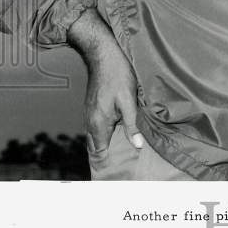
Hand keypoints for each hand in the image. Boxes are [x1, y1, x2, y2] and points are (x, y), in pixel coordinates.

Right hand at [68, 9, 142, 152]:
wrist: (104, 55)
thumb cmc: (118, 76)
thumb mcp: (129, 101)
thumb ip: (132, 125)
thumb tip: (137, 146)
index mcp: (98, 123)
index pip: (99, 152)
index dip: (107, 163)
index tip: (118, 172)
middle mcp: (90, 121)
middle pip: (95, 147)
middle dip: (106, 157)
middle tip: (122, 165)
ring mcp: (90, 113)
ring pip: (95, 137)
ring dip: (105, 145)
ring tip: (121, 153)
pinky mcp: (93, 106)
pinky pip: (96, 127)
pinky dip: (104, 134)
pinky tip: (116, 133)